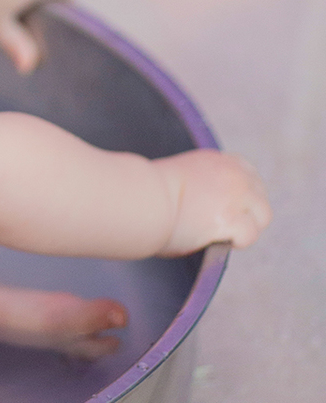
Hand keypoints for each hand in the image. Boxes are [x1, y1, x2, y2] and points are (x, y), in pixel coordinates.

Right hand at [154, 150, 270, 255]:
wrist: (140, 199)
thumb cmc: (145, 193)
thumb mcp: (178, 177)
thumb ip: (199, 186)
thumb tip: (202, 209)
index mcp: (217, 160)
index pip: (248, 174)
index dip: (244, 195)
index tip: (231, 207)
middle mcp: (232, 174)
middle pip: (260, 198)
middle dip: (248, 214)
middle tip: (226, 228)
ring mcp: (234, 195)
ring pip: (262, 216)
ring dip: (246, 227)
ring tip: (223, 235)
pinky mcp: (231, 218)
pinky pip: (249, 235)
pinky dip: (237, 242)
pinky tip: (218, 240)